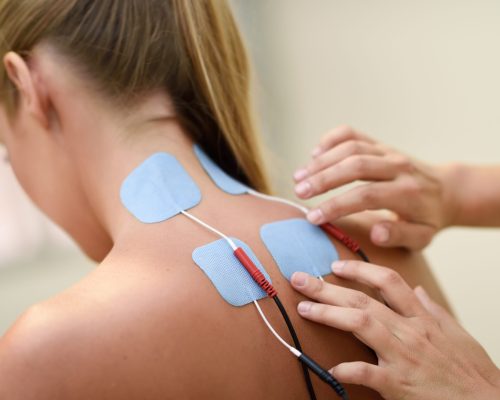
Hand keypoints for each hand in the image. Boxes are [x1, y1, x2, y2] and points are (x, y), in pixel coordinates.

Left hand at [290, 263, 499, 399]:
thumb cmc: (471, 370)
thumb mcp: (456, 333)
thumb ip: (433, 309)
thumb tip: (416, 290)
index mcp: (422, 317)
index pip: (387, 281)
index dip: (359, 269)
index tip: (335, 265)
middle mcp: (409, 331)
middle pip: (362, 300)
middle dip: (328, 288)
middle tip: (300, 279)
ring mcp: (403, 356)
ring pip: (361, 325)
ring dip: (329, 315)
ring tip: (305, 309)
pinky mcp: (398, 384)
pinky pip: (367, 372)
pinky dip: (348, 369)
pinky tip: (331, 367)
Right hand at [293, 126, 455, 248]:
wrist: (445, 190)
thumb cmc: (427, 219)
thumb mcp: (422, 237)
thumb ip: (400, 236)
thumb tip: (376, 232)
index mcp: (407, 193)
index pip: (366, 195)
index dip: (336, 205)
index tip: (313, 218)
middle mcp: (397, 167)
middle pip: (355, 165)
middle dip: (323, 179)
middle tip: (298, 192)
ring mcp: (387, 151)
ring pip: (350, 148)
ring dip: (321, 161)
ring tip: (298, 177)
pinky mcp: (379, 144)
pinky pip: (352, 133)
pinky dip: (330, 140)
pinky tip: (314, 154)